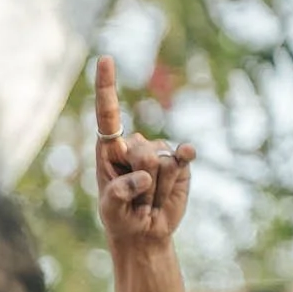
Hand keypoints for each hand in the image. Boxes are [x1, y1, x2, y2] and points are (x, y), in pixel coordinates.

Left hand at [94, 54, 194, 248]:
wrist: (145, 232)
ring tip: (148, 198)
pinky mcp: (180, 161)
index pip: (108, 115)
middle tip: (136, 198)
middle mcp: (135, 145)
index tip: (105, 58)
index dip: (107, 86)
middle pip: (142, 151)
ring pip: (162, 160)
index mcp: (110, 151)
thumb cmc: (120, 218)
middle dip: (140, 179)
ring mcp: (159, 151)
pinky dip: (184, 157)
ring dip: (156, 186)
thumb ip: (119, 193)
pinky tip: (187, 156)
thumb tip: (144, 175)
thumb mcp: (110, 210)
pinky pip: (183, 153)